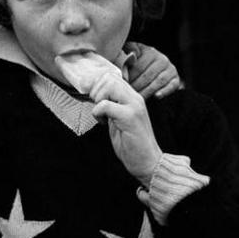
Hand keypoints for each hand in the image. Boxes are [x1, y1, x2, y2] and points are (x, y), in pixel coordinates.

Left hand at [89, 71, 162, 186]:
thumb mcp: (117, 119)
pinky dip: (98, 113)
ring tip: (102, 114)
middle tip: (97, 108)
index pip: (112, 76)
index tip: (94, 101)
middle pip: (109, 77)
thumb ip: (109, 104)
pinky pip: (105, 105)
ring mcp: (134, 106)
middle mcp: (135, 98)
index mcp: (132, 97)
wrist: (147, 161)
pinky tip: (104, 123)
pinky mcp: (129, 117)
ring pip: (109, 86)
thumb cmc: (130, 142)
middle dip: (96, 91)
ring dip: (98, 99)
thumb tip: (91, 93)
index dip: (97, 86)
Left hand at [124, 42, 182, 98]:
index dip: (129, 76)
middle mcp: (162, 59)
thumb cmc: (138, 65)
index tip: (122, 84)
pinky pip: (171, 86)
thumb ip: (128, 53)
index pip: (138, 66)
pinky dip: (164, 92)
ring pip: (158, 82)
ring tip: (138, 97)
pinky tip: (156, 96)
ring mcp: (170, 69)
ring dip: (146, 91)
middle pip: (147, 75)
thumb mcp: (133, 57)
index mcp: (149, 52)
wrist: (156, 72)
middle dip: (136, 86)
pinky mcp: (176, 79)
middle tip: (128, 93)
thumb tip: (131, 56)